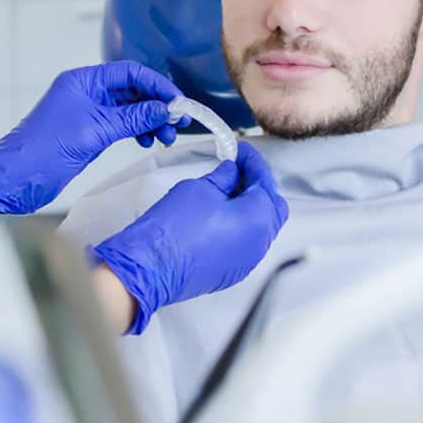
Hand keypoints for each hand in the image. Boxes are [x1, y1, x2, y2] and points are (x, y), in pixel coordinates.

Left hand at [0, 61, 187, 213]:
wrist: (18, 177)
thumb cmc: (45, 149)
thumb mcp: (95, 131)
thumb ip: (132, 118)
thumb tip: (164, 110)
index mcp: (84, 81)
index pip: (129, 73)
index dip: (157, 85)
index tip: (177, 102)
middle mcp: (87, 92)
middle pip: (132, 90)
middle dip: (156, 105)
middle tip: (176, 123)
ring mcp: (89, 111)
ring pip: (129, 108)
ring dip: (149, 120)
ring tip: (164, 138)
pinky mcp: (90, 130)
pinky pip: (121, 123)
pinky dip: (137, 130)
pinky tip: (146, 141)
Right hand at [91, 142, 288, 333]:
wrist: (150, 267)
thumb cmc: (174, 228)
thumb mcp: (201, 188)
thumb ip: (224, 177)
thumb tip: (232, 172)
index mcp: (259, 217)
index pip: (265, 181)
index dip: (253, 162)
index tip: (241, 150)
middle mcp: (261, 242)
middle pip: (272, 206)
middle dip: (258, 186)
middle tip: (237, 170)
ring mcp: (248, 260)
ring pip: (261, 227)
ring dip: (250, 207)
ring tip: (227, 191)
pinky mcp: (233, 272)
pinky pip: (247, 244)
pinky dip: (241, 227)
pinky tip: (221, 216)